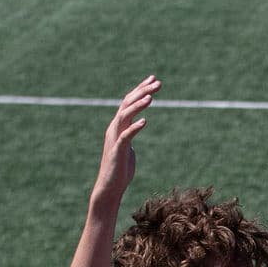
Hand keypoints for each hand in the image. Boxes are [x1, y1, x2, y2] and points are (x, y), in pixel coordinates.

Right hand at [94, 76, 157, 200]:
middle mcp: (115, 128)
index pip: (129, 102)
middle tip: (157, 82)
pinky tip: (145, 122)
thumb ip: (130, 135)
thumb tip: (137, 127)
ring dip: (138, 105)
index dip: (140, 89)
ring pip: (125, 116)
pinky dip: (134, 128)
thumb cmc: (120, 169)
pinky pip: (126, 136)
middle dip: (142, 91)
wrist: (110, 187)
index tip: (153, 79)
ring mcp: (115, 138)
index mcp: (118, 126)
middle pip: (127, 104)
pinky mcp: (118, 150)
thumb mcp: (128, 147)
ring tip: (151, 97)